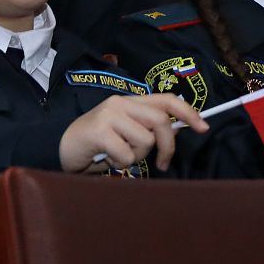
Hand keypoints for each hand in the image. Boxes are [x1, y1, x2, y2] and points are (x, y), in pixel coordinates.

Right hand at [58, 93, 207, 173]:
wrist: (60, 149)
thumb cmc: (96, 145)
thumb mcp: (125, 133)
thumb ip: (147, 128)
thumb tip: (178, 131)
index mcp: (128, 102)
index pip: (165, 99)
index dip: (188, 112)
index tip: (203, 127)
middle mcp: (119, 103)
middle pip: (161, 121)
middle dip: (167, 147)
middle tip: (162, 164)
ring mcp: (108, 115)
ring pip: (145, 140)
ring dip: (137, 156)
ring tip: (118, 155)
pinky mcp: (99, 131)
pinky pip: (127, 155)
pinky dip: (120, 163)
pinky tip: (105, 158)